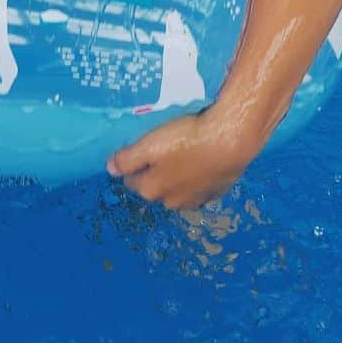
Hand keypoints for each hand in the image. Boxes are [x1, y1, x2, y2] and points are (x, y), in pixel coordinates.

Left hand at [106, 108, 262, 210]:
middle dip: (154, 173)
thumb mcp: (150, 144)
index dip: (132, 165)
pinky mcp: (216, 193)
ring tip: (184, 153)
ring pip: (177, 189)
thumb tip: (110, 169)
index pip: (131, 181)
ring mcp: (196, 200)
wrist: (231, 141)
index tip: (140, 149)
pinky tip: (202, 161)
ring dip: (176, 177)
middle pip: (154, 187)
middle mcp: (171, 202)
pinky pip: (198, 187)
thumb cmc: (186, 140)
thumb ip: (127, 159)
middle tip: (163, 148)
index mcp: (151, 191)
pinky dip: (196, 178)